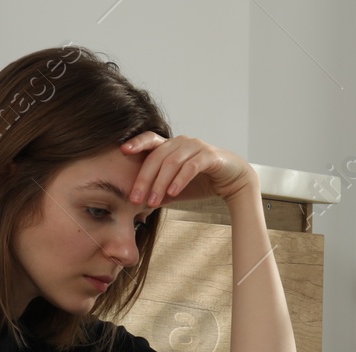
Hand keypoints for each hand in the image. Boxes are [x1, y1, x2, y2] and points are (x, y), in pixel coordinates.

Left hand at [119, 133, 255, 206]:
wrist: (233, 181)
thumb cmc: (202, 182)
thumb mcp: (175, 189)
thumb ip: (159, 193)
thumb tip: (138, 207)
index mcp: (172, 146)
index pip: (151, 140)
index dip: (137, 143)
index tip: (122, 151)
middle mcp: (182, 142)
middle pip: (157, 156)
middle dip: (144, 178)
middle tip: (135, 198)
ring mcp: (196, 147)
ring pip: (172, 162)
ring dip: (160, 183)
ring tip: (153, 201)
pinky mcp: (210, 156)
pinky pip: (191, 167)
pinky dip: (180, 180)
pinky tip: (173, 193)